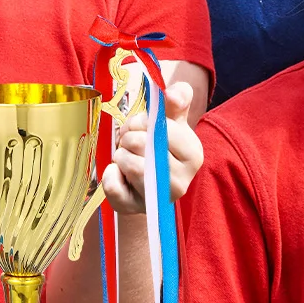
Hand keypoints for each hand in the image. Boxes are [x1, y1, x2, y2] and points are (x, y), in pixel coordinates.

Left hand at [103, 81, 202, 214]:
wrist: (151, 183)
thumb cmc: (162, 146)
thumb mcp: (172, 119)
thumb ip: (177, 99)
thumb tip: (173, 93)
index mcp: (193, 155)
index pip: (160, 128)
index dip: (143, 122)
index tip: (144, 127)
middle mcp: (181, 181)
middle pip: (139, 143)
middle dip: (128, 137)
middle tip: (131, 143)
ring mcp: (158, 198)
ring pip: (126, 163)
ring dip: (120, 155)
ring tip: (127, 158)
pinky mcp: (134, 209)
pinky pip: (113, 186)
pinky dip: (110, 175)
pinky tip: (119, 174)